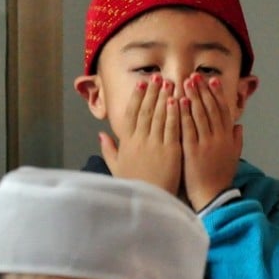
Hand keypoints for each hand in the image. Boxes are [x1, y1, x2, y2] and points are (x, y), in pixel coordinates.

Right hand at [100, 75, 181, 194]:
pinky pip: (173, 128)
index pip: (132, 114)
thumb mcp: (116, 168)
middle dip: (152, 92)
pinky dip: (174, 113)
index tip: (142, 84)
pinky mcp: (171, 151)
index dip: (137, 97)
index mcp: (127, 143)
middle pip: (146, 110)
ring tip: (169, 83)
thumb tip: (101, 134)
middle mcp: (140, 140)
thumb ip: (108, 150)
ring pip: (159, 115)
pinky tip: (177, 101)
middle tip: (158, 76)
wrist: (148, 201)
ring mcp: (155, 144)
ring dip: (164, 97)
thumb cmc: (134, 186)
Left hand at [181, 74, 241, 210]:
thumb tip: (239, 126)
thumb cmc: (220, 178)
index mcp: (228, 138)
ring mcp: (205, 143)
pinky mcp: (192, 150)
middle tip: (195, 76)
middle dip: (203, 91)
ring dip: (193, 97)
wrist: (212, 196)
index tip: (212, 81)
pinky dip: (183, 114)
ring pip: (199, 115)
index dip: (218, 95)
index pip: (223, 111)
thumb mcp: (234, 158)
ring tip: (186, 82)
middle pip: (211, 108)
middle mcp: (218, 137)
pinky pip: (187, 128)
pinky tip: (177, 102)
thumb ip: (237, 140)